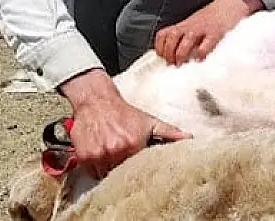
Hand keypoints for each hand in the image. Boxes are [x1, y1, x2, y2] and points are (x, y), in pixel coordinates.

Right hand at [59, 69, 190, 178]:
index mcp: (132, 144)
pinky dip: (97, 168)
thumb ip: (170, 133)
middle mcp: (115, 151)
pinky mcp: (85, 157)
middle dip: (124, 171)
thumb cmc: (124, 113)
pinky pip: (93, 173)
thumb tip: (189, 138)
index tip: (141, 170)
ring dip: (110, 169)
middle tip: (124, 162)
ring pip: (106, 175)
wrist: (96, 101)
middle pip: (122, 175)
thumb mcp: (149, 122)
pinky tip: (102, 155)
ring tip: (113, 156)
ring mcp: (98, 155)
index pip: (139, 171)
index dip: (140, 171)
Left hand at [154, 0, 263, 65]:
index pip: (163, 35)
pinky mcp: (215, 34)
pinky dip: (200, 55)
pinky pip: (205, 46)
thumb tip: (172, 56)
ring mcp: (202, 29)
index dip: (160, 48)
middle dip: (169, 53)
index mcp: (182, 25)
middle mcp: (189, 26)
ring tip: (182, 64)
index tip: (162, 58)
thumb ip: (183, 37)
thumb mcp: (192, 25)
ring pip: (185, 42)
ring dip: (181, 55)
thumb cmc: (210, 19)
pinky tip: (200, 60)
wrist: (229, 5)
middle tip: (172, 64)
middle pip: (171, 38)